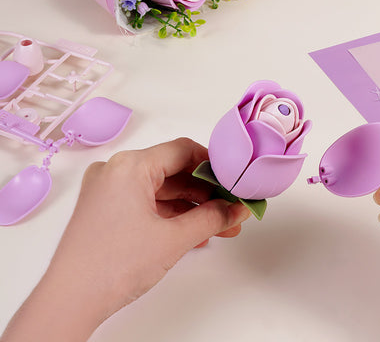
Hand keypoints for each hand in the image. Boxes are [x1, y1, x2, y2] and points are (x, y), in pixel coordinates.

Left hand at [2, 138, 249, 341]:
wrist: (70, 302)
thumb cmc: (115, 266)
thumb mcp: (174, 239)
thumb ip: (213, 218)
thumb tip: (238, 209)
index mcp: (130, 165)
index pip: (183, 150)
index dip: (213, 165)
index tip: (234, 180)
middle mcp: (116, 170)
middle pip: (172, 170)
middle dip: (205, 192)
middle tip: (231, 207)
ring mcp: (107, 190)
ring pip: (160, 189)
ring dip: (190, 207)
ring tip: (220, 225)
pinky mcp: (104, 209)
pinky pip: (145, 202)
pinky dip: (169, 215)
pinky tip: (194, 233)